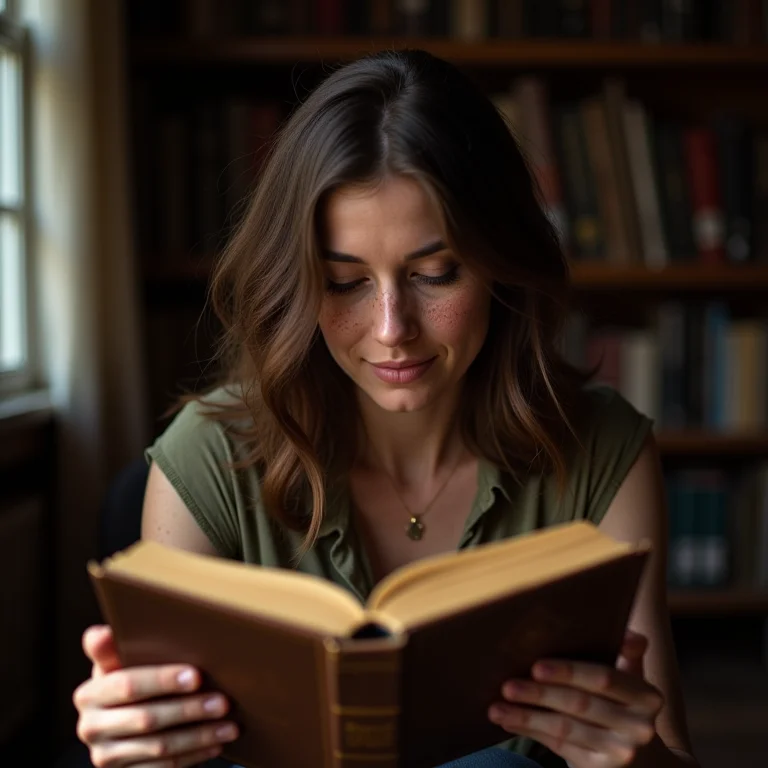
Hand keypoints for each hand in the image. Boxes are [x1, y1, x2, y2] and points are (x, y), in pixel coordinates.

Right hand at [74, 624, 238, 766]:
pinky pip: (164, 767)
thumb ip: (112, 649)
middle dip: (189, 710)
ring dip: (199, 735)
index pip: (127, 685)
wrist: (123, 722)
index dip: (162, 681)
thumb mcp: (120, 662)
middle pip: (146, 718)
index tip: (195, 676)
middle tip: (223, 702)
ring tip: (229, 725)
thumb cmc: (131, 679)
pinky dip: (194, 755)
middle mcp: (91, 727)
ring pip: (159, 747)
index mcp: (89, 694)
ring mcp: (106, 756)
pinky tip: (216, 743)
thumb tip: (102, 634)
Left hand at [489, 630, 662, 766]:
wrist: (645, 762)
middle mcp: (639, 727)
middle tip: (508, 686)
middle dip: (539, 694)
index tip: (536, 666)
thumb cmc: (624, 708)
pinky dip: (531, 731)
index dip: (569, 672)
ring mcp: (621, 753)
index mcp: (646, 697)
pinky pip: (560, 747)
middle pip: (579, 704)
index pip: (604, 678)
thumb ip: (627, 656)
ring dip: (526, 716)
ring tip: (497, 707)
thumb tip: (632, 635)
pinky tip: (509, 721)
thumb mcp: (632, 682)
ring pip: (565, 729)